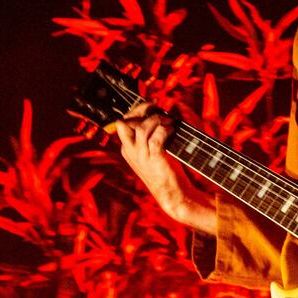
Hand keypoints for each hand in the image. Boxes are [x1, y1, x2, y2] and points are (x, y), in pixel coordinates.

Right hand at [116, 103, 216, 232]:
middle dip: (141, 110)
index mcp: (127, 149)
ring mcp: (141, 156)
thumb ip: (151, 135)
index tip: (152, 103)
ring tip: (169, 122)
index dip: (137, 110)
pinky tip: (172, 131)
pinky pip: (156, 137)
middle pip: (126, 122)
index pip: (123, 123)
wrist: (173, 194)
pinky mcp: (154, 159)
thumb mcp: (152, 152)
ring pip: (141, 127)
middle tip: (156, 106)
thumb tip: (158, 113)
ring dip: (157, 120)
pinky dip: (165, 129)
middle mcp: (131, 151)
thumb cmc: (165, 171)